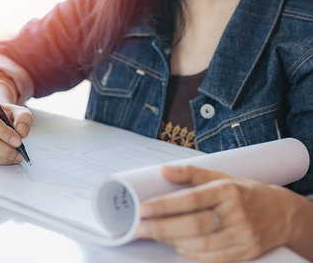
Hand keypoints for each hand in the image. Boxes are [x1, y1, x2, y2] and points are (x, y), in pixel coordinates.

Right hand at [0, 99, 32, 164]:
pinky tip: (8, 158)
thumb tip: (21, 132)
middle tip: (20, 153)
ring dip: (2, 157)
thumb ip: (24, 118)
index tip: (18, 141)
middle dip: (5, 149)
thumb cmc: (8, 116)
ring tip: (16, 156)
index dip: (3, 132)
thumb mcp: (19, 112)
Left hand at [135, 165, 301, 261]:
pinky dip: (193, 255)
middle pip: (194, 225)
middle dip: (163, 228)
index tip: (144, 209)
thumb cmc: (245, 192)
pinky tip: (178, 248)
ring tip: (154, 235)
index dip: (165, 205)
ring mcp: (243, 235)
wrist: (283, 213)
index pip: (192, 199)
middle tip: (140, 227)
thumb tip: (164, 171)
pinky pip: (215, 258)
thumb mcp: (221, 176)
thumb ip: (191, 173)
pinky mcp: (247, 252)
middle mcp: (236, 213)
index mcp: (227, 190)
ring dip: (173, 241)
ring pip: (202, 244)